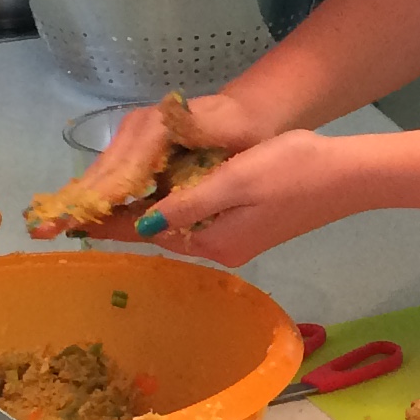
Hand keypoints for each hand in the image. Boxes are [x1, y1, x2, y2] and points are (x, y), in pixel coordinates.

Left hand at [104, 126, 352, 266]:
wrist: (349, 176)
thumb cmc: (293, 170)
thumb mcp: (233, 181)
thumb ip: (187, 204)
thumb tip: (143, 225)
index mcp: (213, 241)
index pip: (148, 232)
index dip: (109, 223)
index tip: (71, 221)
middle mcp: (220, 248)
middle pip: (160, 232)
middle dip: (123, 217)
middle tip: (83, 202)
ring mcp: (235, 239)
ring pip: (177, 224)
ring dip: (147, 210)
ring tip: (110, 192)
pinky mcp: (247, 227)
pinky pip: (197, 217)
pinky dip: (174, 204)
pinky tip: (162, 188)